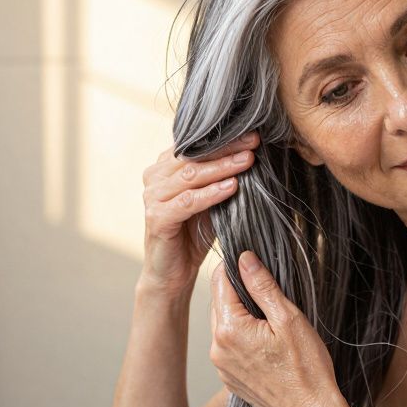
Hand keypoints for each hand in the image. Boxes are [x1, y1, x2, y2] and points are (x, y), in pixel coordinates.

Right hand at [139, 132, 258, 294]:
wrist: (173, 272)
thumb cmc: (193, 233)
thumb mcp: (211, 199)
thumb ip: (221, 176)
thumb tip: (253, 153)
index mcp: (165, 166)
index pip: (195, 145)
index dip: (224, 138)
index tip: (253, 133)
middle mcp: (154, 177)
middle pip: (193, 156)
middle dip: (226, 148)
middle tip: (254, 143)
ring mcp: (152, 197)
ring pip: (190, 176)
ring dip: (222, 168)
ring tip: (247, 161)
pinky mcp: (156, 218)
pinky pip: (188, 202)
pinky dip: (211, 194)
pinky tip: (232, 187)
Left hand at [209, 250, 347, 406]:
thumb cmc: (307, 369)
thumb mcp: (288, 318)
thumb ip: (262, 286)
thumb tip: (245, 259)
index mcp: (230, 329)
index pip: (220, 282)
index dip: (236, 268)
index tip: (252, 264)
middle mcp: (218, 349)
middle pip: (219, 303)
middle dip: (239, 293)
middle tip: (269, 296)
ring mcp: (221, 366)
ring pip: (224, 325)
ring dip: (241, 316)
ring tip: (270, 322)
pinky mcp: (229, 379)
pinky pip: (228, 347)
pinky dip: (242, 338)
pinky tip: (266, 344)